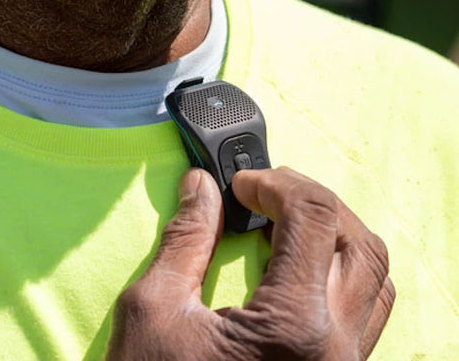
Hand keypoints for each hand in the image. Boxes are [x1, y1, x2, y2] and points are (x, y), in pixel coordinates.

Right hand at [106, 167, 394, 360]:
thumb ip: (186, 238)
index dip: (275, 183)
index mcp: (293, 327)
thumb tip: (202, 186)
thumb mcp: (154, 308)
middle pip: (357, 240)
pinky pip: (366, 309)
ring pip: (373, 275)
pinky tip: (294, 266)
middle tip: (263, 193)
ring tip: (282, 224)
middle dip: (310, 201)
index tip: (240, 184)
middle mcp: (336, 349)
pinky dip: (338, 270)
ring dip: (333, 234)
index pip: (313, 217)